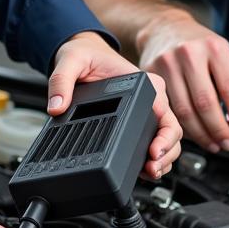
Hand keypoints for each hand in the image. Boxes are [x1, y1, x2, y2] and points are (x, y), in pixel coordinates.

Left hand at [48, 30, 181, 179]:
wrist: (82, 54)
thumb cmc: (84, 55)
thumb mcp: (70, 61)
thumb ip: (61, 82)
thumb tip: (57, 107)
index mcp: (143, 82)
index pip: (165, 113)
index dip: (164, 137)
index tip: (153, 153)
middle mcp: (150, 96)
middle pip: (171, 131)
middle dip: (166, 154)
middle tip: (150, 169)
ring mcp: (146, 109)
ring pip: (167, 140)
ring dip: (163, 160)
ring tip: (148, 173)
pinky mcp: (139, 119)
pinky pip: (154, 142)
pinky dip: (154, 158)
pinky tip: (143, 170)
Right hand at [135, 10, 228, 152]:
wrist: (165, 27)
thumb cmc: (198, 45)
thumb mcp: (220, 54)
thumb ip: (228, 84)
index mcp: (214, 48)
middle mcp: (189, 53)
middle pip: (205, 103)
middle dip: (219, 130)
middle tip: (227, 143)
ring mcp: (167, 62)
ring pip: (184, 110)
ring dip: (201, 134)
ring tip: (212, 143)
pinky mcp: (151, 73)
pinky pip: (168, 108)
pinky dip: (182, 125)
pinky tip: (192, 132)